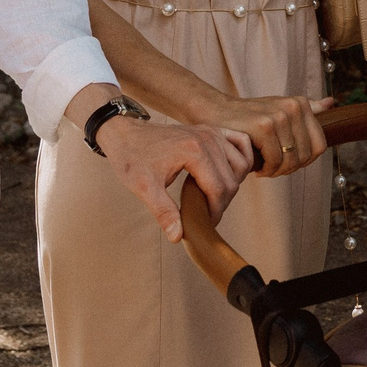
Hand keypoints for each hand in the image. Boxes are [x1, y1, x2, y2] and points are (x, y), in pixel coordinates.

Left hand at [97, 115, 252, 242]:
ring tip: (212, 197)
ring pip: (241, 164)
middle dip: (222, 202)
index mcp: (194, 152)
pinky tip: (229, 173)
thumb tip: (178, 236)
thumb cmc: (132, 159)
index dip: (215, 212)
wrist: (125, 134)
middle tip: (206, 214)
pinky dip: (242, 159)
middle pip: (232, 180)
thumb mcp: (144, 188)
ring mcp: (212, 132)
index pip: (219, 190)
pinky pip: (241, 143)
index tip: (205, 223)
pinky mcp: (212, 129)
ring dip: (232, 184)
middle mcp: (208, 138)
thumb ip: (163, 212)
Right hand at [199, 92, 332, 178]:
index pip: (319, 146)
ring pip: (291, 161)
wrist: (214, 112)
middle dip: (289, 168)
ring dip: (276, 171)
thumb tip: (331, 102)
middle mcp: (293, 107)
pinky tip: (256, 165)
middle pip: (306, 156)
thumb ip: (307, 108)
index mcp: (300, 103)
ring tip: (263, 167)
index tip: (286, 162)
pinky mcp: (264, 126)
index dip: (304, 161)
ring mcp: (279, 115)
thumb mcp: (279, 109)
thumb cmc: (248, 117)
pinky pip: (275, 161)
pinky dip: (266, 169)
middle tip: (271, 167)